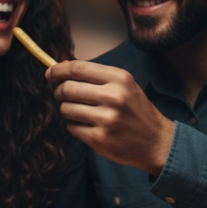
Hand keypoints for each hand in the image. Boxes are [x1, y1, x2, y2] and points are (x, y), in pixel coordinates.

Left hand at [46, 60, 174, 174]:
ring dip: (68, 110)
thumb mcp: (123, 86)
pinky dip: (75, 126)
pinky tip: (90, 126)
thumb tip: (62, 65)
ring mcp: (106, 119)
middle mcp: (113, 97)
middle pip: (67, 88)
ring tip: (82, 113)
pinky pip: (72, 127)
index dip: (58, 70)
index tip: (49, 73)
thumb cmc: (135, 110)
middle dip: (60, 91)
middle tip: (62, 95)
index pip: (78, 68)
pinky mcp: (100, 139)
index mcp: (119, 78)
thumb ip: (95, 76)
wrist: (157, 141)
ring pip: (66, 109)